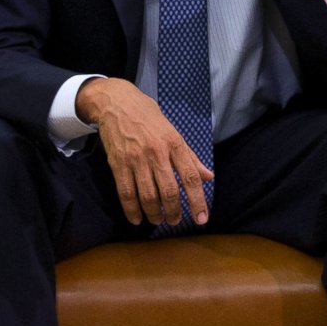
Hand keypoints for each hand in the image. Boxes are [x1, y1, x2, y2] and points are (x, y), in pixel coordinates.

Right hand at [77, 78, 211, 226]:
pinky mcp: (118, 164)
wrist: (118, 104)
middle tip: (175, 221)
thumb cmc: (149, 118)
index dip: (197, 201)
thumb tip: (208, 177)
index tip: (202, 219)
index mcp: (175, 144)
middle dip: (174, 211)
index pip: (190, 177)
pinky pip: (125, 193)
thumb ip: (191, 158)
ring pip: (147, 195)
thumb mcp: (175, 133)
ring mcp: (136, 159)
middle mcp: (157, 153)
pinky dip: (131, 210)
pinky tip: (136, 219)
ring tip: (158, 220)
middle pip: (169, 190)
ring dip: (154, 213)